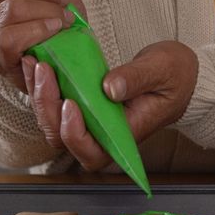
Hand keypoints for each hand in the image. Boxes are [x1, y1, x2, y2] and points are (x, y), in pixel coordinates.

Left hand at [24, 40, 197, 170]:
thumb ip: (137, 78)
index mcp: (126, 134)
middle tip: (44, 71)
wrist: (179, 74)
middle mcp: (104, 134)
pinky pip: (54, 104)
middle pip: (63, 138)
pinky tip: (36, 62)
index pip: (92, 152)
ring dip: (40, 95)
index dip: (75, 135)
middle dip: (47, 107)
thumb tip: (110, 87)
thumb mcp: (162, 70)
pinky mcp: (82, 106)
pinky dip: (42, 86)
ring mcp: (91, 121)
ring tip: (35, 63)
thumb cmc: (175, 75)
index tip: (70, 104)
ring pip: (53, 122)